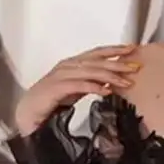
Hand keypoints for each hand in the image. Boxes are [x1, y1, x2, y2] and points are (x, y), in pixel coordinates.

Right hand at [13, 44, 140, 135]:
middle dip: (117, 62)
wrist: (28, 112)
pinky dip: (94, 87)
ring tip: (126, 81)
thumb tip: (110, 83)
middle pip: (96, 61)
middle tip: (135, 66)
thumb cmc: (51, 101)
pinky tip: (106, 91)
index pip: (96, 53)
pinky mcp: (56, 88)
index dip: (114, 50)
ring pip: (90, 71)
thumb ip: (91, 83)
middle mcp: (67, 66)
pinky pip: (79, 85)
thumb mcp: (76, 90)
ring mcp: (61, 76)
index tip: (132, 50)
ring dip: (110, 76)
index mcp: (72, 64)